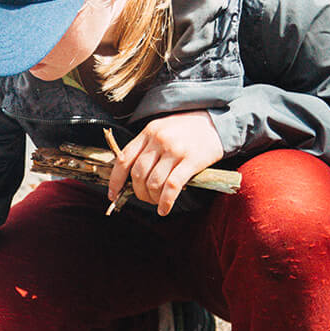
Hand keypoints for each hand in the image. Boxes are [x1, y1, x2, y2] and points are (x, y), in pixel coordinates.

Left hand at [108, 110, 222, 214]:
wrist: (216, 121)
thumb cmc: (187, 129)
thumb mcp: (161, 129)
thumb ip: (146, 146)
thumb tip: (131, 175)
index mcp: (148, 132)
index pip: (124, 158)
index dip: (116, 180)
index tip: (113, 194)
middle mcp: (159, 140)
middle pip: (138, 174)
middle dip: (138, 192)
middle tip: (144, 198)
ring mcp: (175, 150)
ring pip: (154, 182)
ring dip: (152, 198)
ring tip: (157, 202)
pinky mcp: (191, 161)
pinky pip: (172, 186)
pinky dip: (165, 202)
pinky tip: (164, 209)